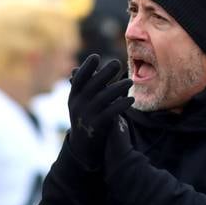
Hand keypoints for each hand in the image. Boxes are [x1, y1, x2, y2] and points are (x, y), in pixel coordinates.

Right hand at [67, 54, 133, 168]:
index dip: (86, 67)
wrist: (83, 147)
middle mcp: (77, 105)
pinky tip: (131, 98)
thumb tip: (94, 65)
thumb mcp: (83, 103)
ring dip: (118, 88)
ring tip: (130, 81)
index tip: (96, 56)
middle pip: (92, 86)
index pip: (79, 79)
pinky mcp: (97, 126)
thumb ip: (89, 86)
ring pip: (103, 98)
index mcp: (74, 97)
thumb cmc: (87, 118)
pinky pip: (110, 113)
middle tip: (117, 62)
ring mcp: (86, 116)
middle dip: (104, 73)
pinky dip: (121, 104)